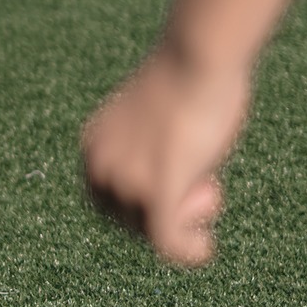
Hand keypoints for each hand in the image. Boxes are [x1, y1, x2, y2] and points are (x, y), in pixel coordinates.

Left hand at [82, 42, 252, 266]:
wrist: (199, 56)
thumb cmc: (190, 74)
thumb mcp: (155, 116)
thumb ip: (148, 146)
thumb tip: (166, 167)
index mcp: (95, 144)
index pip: (107, 197)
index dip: (141, 202)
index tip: (177, 185)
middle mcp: (100, 165)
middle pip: (127, 218)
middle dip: (166, 211)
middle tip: (204, 186)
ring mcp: (127, 181)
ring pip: (151, 230)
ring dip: (186, 221)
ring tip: (211, 190)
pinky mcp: (157, 193)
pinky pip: (167, 241)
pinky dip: (187, 250)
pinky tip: (204, 249)